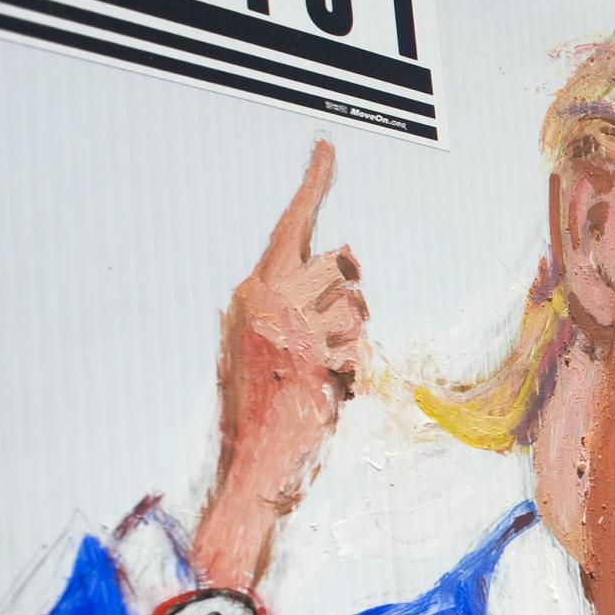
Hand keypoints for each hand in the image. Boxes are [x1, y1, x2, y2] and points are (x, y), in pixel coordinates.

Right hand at [197, 140, 366, 586]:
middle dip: (350, 298)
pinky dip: (355, 373)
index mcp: (251, 294)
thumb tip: (346, 255)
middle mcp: (266, 299)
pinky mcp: (315, 354)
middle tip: (331, 342)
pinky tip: (325, 396)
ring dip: (355, 340)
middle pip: (342, 263)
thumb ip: (301, 300)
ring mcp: (291, 325)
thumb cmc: (266, 412)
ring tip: (323, 376)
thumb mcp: (270, 345)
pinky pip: (363, 347)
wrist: (254, 468)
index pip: (291, 226)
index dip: (313, 184)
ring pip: (359, 305)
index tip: (328, 147)